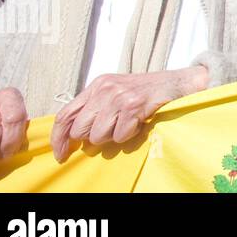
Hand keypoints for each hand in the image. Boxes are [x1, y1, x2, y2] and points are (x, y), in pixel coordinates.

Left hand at [50, 66, 208, 162]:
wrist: (178, 82)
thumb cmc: (145, 92)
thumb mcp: (114, 93)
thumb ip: (94, 108)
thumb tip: (71, 135)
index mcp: (96, 85)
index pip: (65, 114)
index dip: (59, 138)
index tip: (60, 154)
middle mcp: (104, 88)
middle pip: (80, 130)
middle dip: (94, 136)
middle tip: (113, 128)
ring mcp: (118, 96)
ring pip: (98, 135)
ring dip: (114, 136)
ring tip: (128, 122)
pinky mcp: (133, 106)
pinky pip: (119, 136)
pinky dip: (130, 134)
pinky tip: (139, 122)